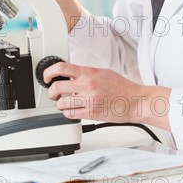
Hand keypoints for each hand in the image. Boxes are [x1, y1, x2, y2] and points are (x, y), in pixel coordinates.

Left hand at [44, 63, 171, 130]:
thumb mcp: (103, 72)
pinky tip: (73, 110)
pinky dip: (68, 113)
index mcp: (89, 73)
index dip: (49, 72)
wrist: (135, 101)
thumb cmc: (122, 87)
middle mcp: (87, 86)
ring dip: (60, 104)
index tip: (47, 76)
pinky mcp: (91, 114)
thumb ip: (86, 73)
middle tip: (52, 92)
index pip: (62, 68)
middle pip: (57, 87)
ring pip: (61, 103)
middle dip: (51, 91)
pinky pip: (70, 114)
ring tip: (65, 102)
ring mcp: (88, 101)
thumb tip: (70, 74)